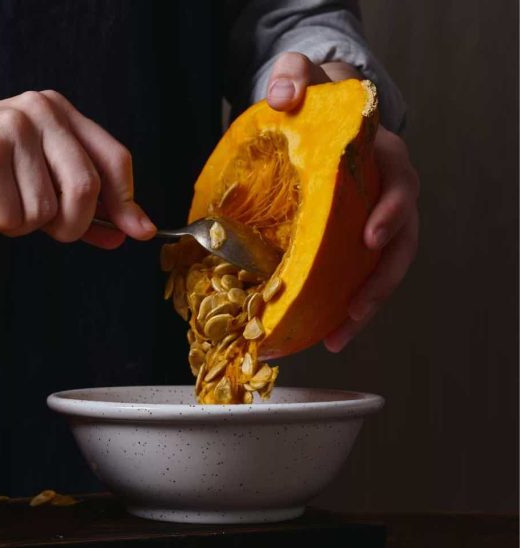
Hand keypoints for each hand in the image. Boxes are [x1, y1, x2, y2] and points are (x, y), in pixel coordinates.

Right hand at [0, 90, 155, 248]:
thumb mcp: (27, 178)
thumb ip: (77, 203)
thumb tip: (127, 232)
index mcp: (57, 111)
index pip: (114, 161)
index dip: (126, 203)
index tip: (135, 232)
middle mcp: (40, 111)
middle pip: (86, 191)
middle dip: (66, 226)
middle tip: (29, 222)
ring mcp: (13, 129)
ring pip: (44, 213)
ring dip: (15, 224)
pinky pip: (9, 217)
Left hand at [264, 52, 419, 351]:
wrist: (314, 112)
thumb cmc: (312, 100)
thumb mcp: (302, 77)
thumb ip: (293, 76)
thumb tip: (282, 97)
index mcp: (379, 155)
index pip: (398, 182)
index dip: (389, 212)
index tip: (369, 238)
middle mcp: (385, 193)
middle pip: (400, 241)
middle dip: (380, 280)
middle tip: (356, 309)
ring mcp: (371, 221)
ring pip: (383, 269)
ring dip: (364, 306)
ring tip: (336, 336)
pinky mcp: (350, 243)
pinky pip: (355, 278)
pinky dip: (340, 307)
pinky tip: (319, 335)